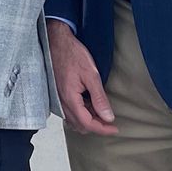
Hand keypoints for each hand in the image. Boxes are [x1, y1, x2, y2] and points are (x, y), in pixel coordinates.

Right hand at [49, 19, 115, 134]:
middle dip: (96, 126)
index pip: (87, 123)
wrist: (56, 42)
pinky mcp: (57, 94)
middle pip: (80, 125)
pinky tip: (89, 104)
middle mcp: (61, 102)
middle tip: (109, 120)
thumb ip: (99, 98)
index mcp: (70, 98)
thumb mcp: (91, 75)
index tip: (115, 128)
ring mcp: (57, 98)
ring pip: (73, 120)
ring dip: (88, 120)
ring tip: (100, 110)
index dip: (103, 129)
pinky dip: (81, 113)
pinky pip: (69, 112)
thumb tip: (108, 117)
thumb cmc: (72, 54)